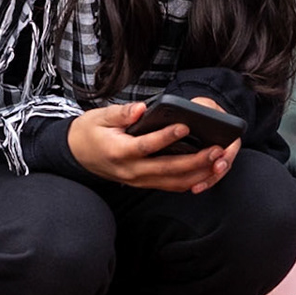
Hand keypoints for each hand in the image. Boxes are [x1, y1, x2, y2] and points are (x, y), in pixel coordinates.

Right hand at [67, 99, 239, 193]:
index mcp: (118, 151)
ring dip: (197, 173)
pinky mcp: (144, 183)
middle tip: (216, 149)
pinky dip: (189, 181)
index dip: (166, 137)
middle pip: (167, 169)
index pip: (146, 145)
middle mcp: (130, 170)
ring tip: (218, 160)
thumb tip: (142, 109)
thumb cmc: (90, 132)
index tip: (185, 126)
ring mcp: (138, 180)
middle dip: (195, 161)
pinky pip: (170, 186)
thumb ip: (122, 113)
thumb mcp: (100, 116)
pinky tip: (206, 171)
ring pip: (172, 182)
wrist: (77, 154)